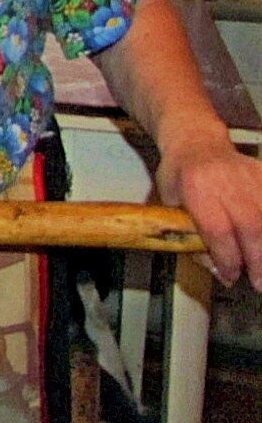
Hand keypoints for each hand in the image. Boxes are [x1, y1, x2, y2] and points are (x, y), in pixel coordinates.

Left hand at [156, 134, 261, 290]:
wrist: (196, 139)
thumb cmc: (180, 173)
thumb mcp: (170, 202)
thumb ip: (189, 235)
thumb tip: (217, 270)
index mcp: (195, 187)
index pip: (217, 230)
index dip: (227, 258)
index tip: (230, 275)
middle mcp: (225, 181)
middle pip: (250, 226)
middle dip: (256, 260)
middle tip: (258, 283)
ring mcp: (249, 176)